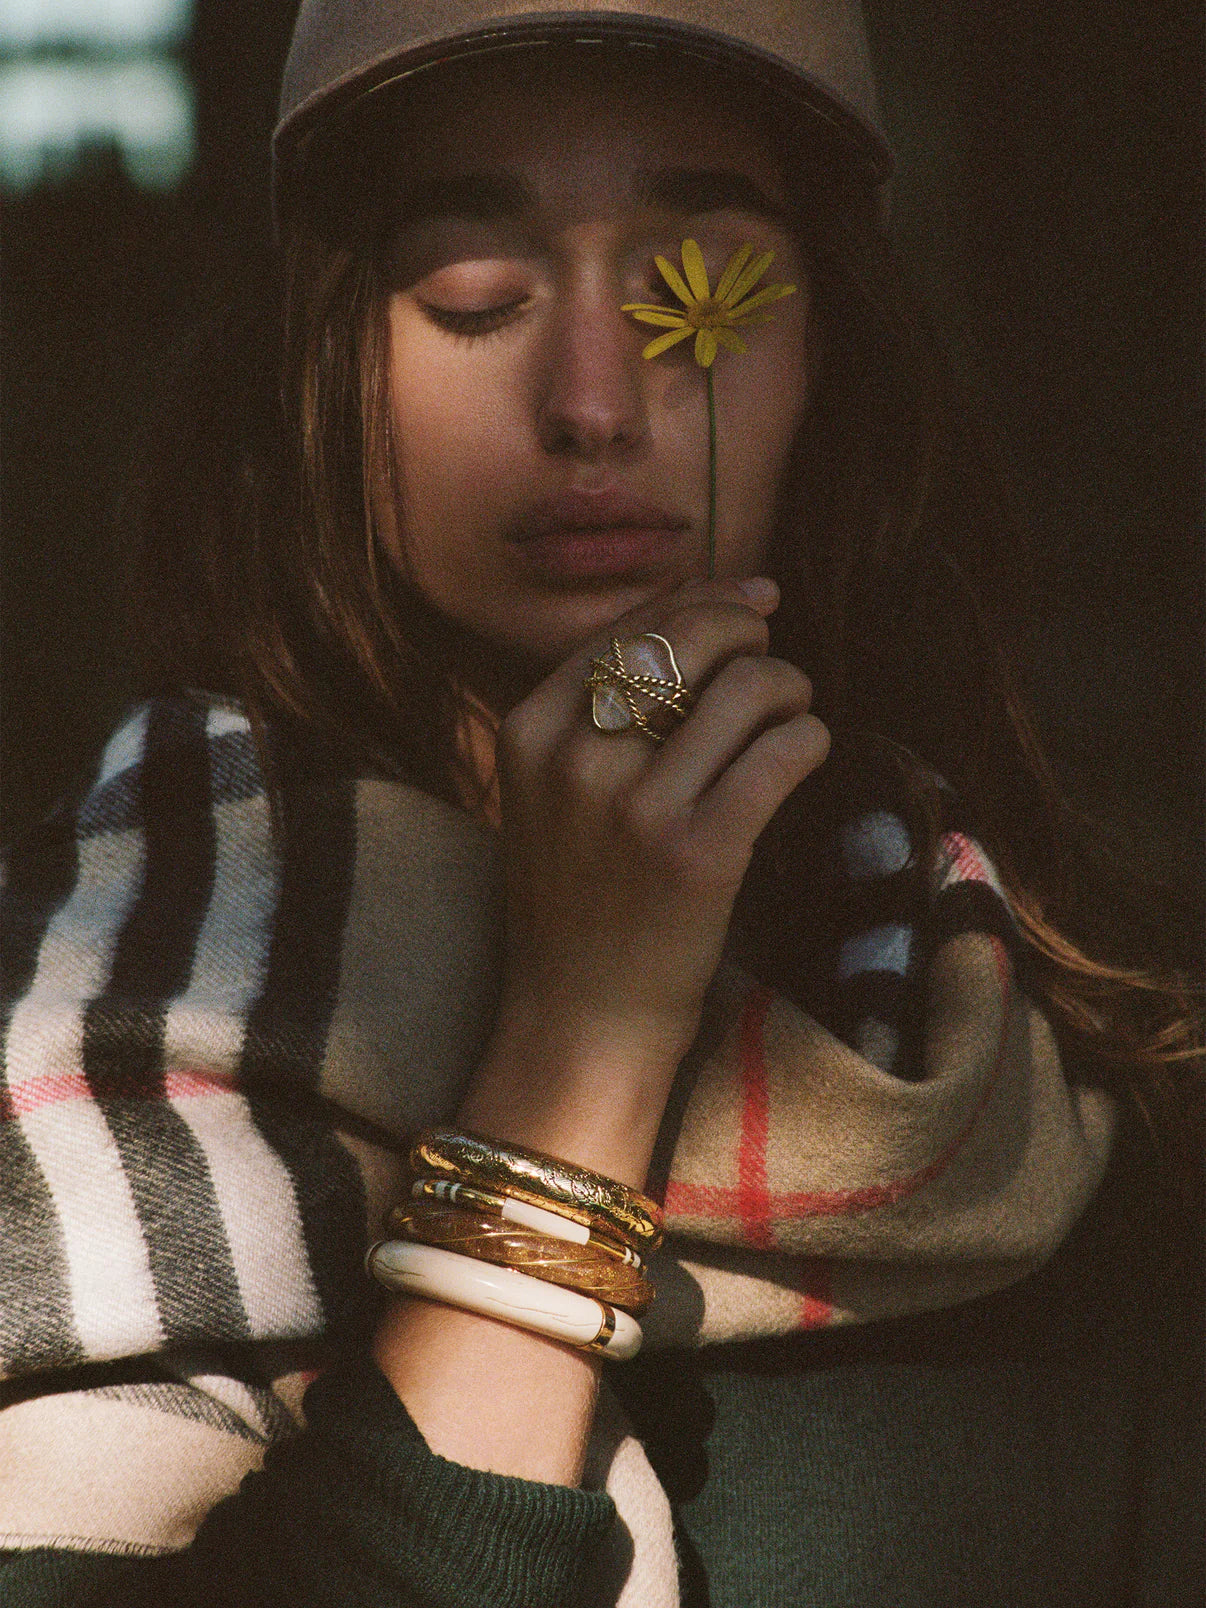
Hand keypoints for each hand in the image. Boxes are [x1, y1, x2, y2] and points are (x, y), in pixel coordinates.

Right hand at [459, 576, 828, 1179]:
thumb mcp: (549, 793)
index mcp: (528, 731)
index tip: (753, 600)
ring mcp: (634, 807)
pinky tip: (807, 753)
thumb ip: (599, 712)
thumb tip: (706, 611)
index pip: (631, 626)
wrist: (577, 1020)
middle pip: (690, 640)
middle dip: (751, 633)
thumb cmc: (576, 901)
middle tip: (774, 662)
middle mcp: (574, 759)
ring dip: (789, 687)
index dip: (706, 598)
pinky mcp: (698, 853)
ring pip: (748, 688)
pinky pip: (782, 752)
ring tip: (793, 715)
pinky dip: (809, 739)